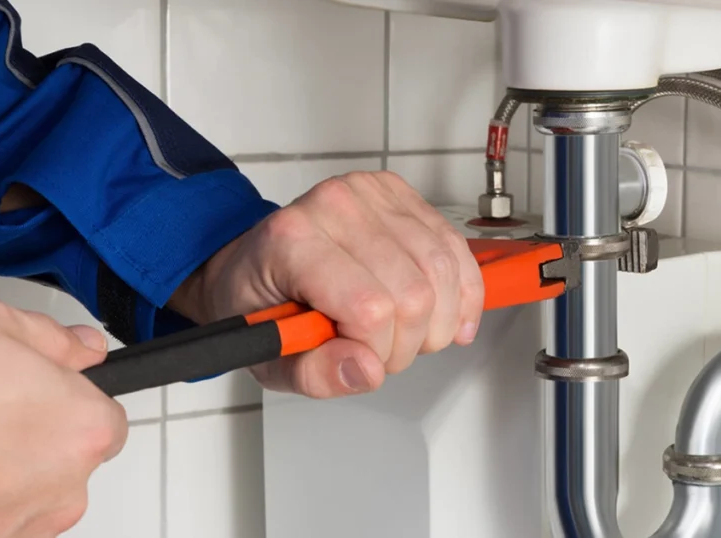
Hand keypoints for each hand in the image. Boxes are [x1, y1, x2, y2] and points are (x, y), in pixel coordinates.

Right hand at [0, 293, 127, 537]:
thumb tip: (88, 349)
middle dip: (35, 439)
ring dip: (2, 473)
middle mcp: (65, 489)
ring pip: (28, 496)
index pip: (107, 422)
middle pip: (67, 462)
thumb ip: (56, 340)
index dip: (70, 403)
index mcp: (86, 430)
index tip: (38, 392)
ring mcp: (20, 527)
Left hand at [170, 171, 484, 398]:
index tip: (360, 357)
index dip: (379, 349)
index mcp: (292, 242)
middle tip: (383, 351)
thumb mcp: (271, 359)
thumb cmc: (263, 306)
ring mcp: (370, 193)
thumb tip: (367, 370)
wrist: (260, 262)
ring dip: (437, 319)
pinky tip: (449, 316)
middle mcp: (333, 206)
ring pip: (441, 271)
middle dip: (410, 341)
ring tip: (407, 332)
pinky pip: (454, 248)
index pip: (370, 307)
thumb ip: (317, 374)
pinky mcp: (400, 193)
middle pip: (414, 293)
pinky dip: (461, 290)